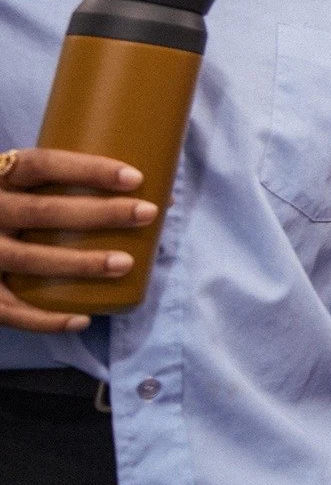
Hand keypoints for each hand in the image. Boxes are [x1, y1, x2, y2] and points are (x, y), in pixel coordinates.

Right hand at [0, 148, 155, 333]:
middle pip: (44, 211)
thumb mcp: (27, 188)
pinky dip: (45, 319)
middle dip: (101, 214)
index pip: (43, 164)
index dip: (89, 169)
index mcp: (1, 176)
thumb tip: (161, 198)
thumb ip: (74, 188)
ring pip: (29, 258)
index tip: (135, 178)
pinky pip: (8, 309)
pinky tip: (82, 319)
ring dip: (81, 264)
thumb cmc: (12, 207)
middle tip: (147, 214)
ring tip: (126, 264)